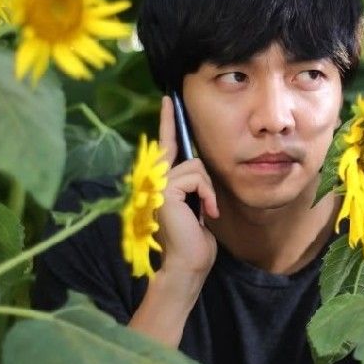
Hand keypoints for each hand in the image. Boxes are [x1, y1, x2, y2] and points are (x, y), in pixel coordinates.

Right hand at [156, 95, 218, 279]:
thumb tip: (200, 171)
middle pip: (182, 151)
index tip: (169, 99)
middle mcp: (156, 180)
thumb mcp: (197, 205)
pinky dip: (206, 194)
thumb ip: (194, 184)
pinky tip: (206, 213)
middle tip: (193, 171)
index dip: (168, 122)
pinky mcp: (165, 190)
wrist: (189, 264)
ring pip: (195, 166)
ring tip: (207, 211)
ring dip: (207, 190)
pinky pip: (196, 177)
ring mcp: (158, 184)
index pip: (166, 146)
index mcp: (163, 183)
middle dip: (196, 166)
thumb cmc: (195, 240)